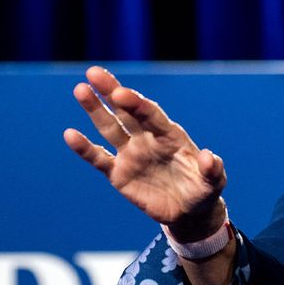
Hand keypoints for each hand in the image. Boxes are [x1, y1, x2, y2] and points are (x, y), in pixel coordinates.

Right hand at [64, 66, 226, 240]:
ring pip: (109, 127)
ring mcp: (131, 153)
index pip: (151, 114)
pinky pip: (99, 158)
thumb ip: (212, 169)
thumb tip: (209, 157)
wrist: (188, 211)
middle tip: (94, 73)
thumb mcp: (213, 182)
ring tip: (80, 90)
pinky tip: (70, 134)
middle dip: (111, 92)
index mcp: (170, 135)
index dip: (137, 103)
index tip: (122, 93)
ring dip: (95, 110)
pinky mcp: (118, 173)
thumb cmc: (203, 190)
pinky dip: (84, 148)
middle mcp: (147, 138)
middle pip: (126, 111)